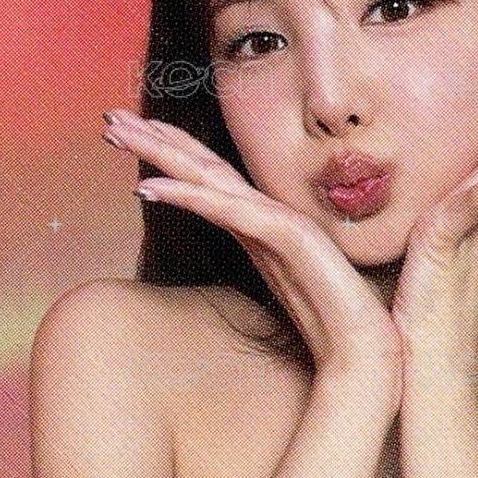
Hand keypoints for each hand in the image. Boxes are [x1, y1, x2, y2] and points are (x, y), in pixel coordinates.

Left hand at [100, 110, 403, 392]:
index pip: (210, 180)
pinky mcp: (289, 237)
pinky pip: (227, 211)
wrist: (367, 358)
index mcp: (264, 227)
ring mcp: (279, 223)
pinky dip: (186, 195)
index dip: (172, 154)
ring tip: (118, 132)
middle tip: (110, 119)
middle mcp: (268, 217)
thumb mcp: (284, 290)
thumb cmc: (333, 328)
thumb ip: (267, 266)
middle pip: (202, 167)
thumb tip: (250, 258)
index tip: (132, 138)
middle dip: (156, 139)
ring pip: (208, 177)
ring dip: (160, 151)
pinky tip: (146, 188)